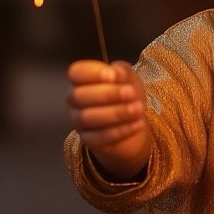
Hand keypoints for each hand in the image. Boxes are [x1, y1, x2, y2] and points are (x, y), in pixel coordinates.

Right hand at [66, 59, 150, 179]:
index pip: (75, 73)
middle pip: (79, 96)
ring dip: (116, 113)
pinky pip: (99, 137)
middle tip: (131, 93)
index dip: (91, 73)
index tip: (113, 75)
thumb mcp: (128, 78)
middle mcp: (75, 101)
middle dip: (107, 94)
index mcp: (81, 80)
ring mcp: (78, 122)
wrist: (133, 122)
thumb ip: (121, 72)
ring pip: (88, 118)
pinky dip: (120, 130)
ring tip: (138, 109)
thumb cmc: (126, 94)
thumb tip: (114, 72)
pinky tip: (138, 124)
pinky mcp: (88, 140)